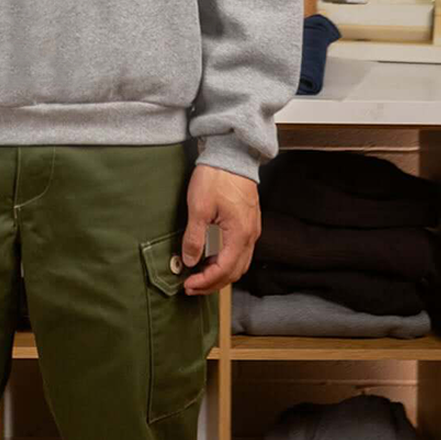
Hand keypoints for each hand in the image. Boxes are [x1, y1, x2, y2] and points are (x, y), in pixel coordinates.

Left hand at [180, 163, 260, 294]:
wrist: (233, 153)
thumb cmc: (217, 176)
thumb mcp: (199, 207)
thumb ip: (194, 237)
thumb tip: (189, 261)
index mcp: (240, 234)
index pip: (224, 271)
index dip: (206, 282)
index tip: (188, 286)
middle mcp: (251, 236)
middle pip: (235, 272)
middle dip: (213, 283)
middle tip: (192, 286)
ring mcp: (252, 229)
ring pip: (239, 263)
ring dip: (220, 273)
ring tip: (199, 274)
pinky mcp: (249, 222)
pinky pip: (240, 251)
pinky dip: (226, 260)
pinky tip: (211, 257)